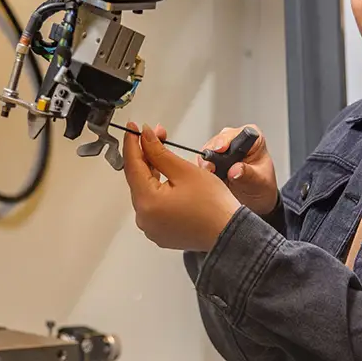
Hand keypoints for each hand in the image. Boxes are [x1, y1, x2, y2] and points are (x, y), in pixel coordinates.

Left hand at [123, 123, 242, 251]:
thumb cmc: (214, 206)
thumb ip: (159, 152)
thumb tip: (145, 138)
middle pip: (137, 178)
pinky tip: (166, 175)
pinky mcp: (160, 231)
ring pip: (145, 190)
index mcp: (147, 203)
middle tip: (156, 135)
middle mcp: (144, 218)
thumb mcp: (184, 171)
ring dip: (152, 170)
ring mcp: (151, 227)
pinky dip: (157, 188)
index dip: (132, 143)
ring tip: (163, 151)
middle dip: (146, 154)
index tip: (133, 128)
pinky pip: (153, 204)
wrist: (230, 233)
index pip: (132, 165)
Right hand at [200, 126, 277, 216]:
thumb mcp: (259, 182)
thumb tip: (235, 170)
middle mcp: (236, 140)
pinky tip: (209, 178)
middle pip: (217, 141)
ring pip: (206, 151)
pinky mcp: (212, 160)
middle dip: (212, 154)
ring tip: (211, 175)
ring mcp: (222, 150)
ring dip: (206, 164)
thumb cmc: (262, 186)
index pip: (236, 133)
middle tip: (211, 168)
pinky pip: (202, 162)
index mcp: (253, 138)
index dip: (225, 141)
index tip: (220, 150)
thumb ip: (248, 174)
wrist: (256, 201)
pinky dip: (203, 170)